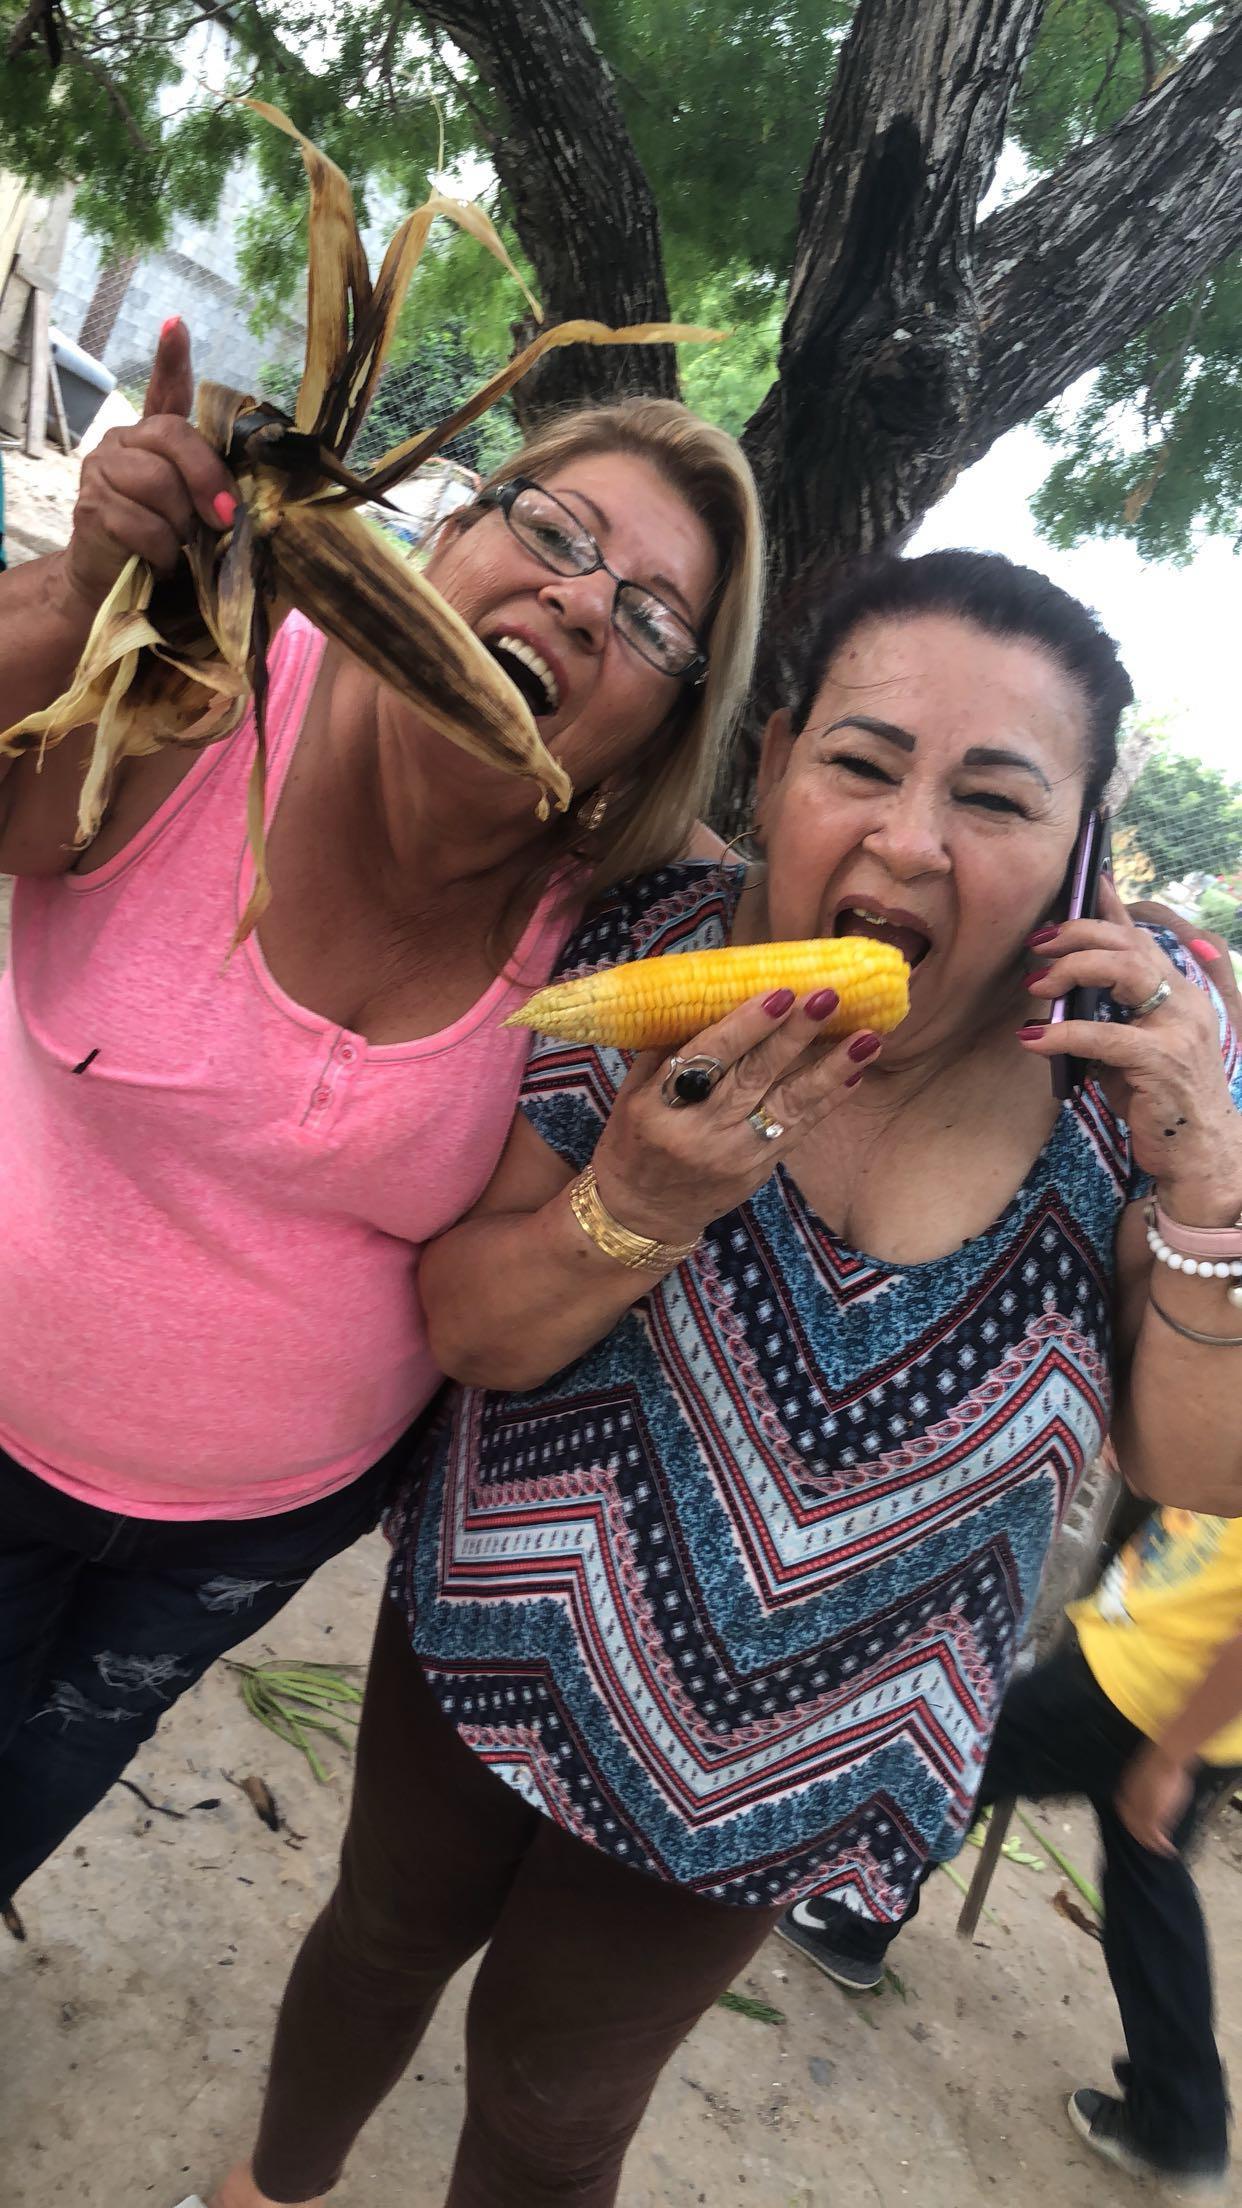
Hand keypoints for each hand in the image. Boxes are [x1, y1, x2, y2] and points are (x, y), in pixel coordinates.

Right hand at [60, 317, 238, 615]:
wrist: (110, 584)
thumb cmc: (163, 546)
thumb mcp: (196, 513)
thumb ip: (214, 493)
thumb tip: (242, 504)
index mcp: (154, 439)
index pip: (165, 390)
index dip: (172, 359)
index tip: (177, 326)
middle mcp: (124, 442)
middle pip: (174, 438)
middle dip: (207, 479)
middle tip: (225, 518)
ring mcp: (102, 470)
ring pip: (159, 484)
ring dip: (182, 525)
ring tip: (181, 546)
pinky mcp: (92, 507)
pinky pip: (144, 524)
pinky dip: (163, 551)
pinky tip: (161, 562)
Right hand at [590, 986, 881, 1247]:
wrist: (642, 1213)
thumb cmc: (634, 1141)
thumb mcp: (632, 1094)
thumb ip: (666, 1049)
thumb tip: (704, 992)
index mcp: (658, 1108)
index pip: (705, 1059)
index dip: (745, 1026)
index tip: (779, 993)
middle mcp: (699, 1133)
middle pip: (753, 1077)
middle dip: (794, 1035)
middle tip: (828, 998)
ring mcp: (734, 1155)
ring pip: (787, 1106)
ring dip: (830, 1070)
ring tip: (867, 1039)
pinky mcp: (758, 1170)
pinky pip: (798, 1131)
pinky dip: (828, 1102)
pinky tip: (854, 1074)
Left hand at [1020, 876, 1241, 1220]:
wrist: (1198, 1150)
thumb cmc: (1157, 1097)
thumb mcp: (1129, 1045)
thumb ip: (1106, 1013)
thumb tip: (1056, 988)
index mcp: (1177, 990)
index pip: (1142, 935)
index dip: (1111, 905)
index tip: (1083, 880)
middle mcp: (1183, 999)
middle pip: (1130, 942)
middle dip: (1079, 933)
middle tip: (1037, 945)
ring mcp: (1178, 1027)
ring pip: (1126, 971)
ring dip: (1074, 968)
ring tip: (1037, 982)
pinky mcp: (1162, 1061)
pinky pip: (1106, 1035)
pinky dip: (1064, 1033)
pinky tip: (1034, 1037)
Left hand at [1115, 1740, 1192, 1855]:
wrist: (1165, 1759)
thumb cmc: (1162, 1761)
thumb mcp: (1149, 1773)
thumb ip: (1147, 1786)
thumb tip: (1153, 1790)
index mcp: (1126, 1789)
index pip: (1124, 1810)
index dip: (1131, 1820)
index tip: (1139, 1826)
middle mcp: (1128, 1802)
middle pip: (1131, 1824)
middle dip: (1140, 1835)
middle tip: (1149, 1844)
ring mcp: (1139, 1811)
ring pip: (1142, 1833)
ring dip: (1152, 1844)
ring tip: (1160, 1851)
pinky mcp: (1150, 1818)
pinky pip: (1154, 1837)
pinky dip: (1162, 1846)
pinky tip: (1169, 1851)